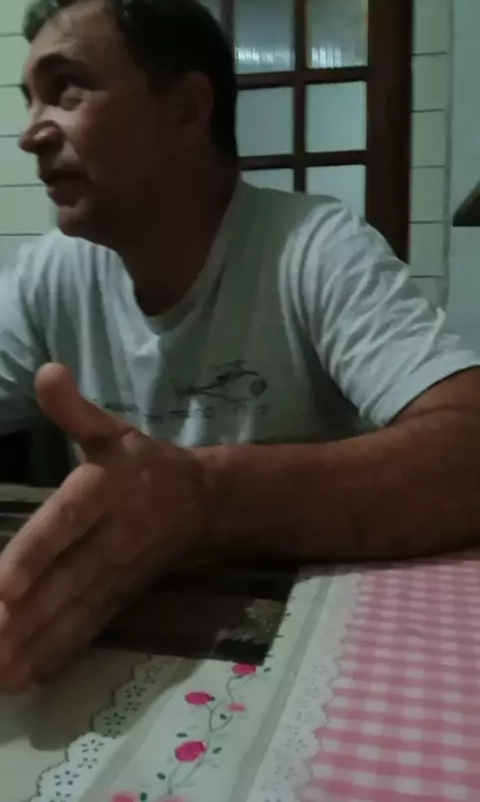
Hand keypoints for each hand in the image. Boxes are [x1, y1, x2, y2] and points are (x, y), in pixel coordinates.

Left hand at [0, 363, 210, 691]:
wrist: (204, 502)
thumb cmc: (145, 463)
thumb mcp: (113, 430)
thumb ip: (75, 410)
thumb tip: (46, 371)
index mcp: (103, 493)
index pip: (65, 526)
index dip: (35, 556)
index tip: (2, 587)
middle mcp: (110, 539)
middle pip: (63, 581)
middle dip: (24, 618)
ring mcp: (116, 575)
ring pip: (73, 613)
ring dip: (34, 646)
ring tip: (0, 676)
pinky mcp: (121, 598)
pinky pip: (89, 629)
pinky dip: (60, 655)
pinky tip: (28, 678)